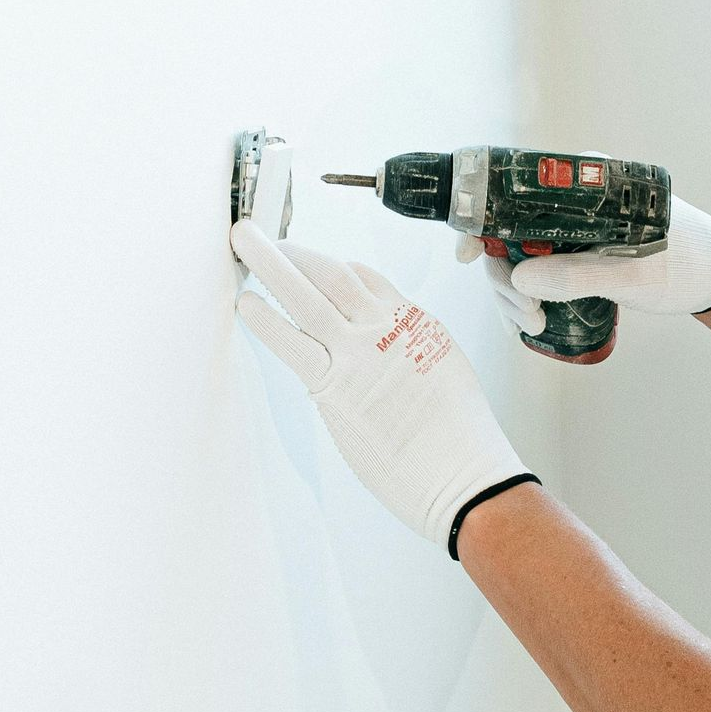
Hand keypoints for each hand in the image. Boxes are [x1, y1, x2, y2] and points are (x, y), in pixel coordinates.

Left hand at [232, 222, 532, 550]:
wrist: (465, 475)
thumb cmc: (461, 443)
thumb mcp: (449, 377)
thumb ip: (413, 356)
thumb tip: (389, 359)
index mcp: (416, 324)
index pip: (367, 278)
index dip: (332, 264)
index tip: (311, 259)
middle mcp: (387, 328)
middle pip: (331, 273)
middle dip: (293, 250)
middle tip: (263, 235)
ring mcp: (358, 352)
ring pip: (307, 292)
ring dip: (270, 262)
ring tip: (244, 241)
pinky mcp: (334, 384)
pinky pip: (291, 341)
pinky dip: (265, 318)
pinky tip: (246, 302)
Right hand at [454, 195, 710, 337]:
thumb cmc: (688, 265)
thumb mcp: (633, 276)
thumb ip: (578, 276)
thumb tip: (520, 281)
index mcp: (588, 182)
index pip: (515, 187)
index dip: (481, 218)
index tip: (469, 253)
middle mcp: (575, 198)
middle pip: (510, 228)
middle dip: (504, 275)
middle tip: (525, 317)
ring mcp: (575, 225)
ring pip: (521, 252)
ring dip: (514, 291)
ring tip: (532, 325)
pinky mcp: (580, 249)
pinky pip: (540, 266)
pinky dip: (529, 293)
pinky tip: (530, 321)